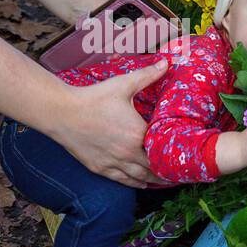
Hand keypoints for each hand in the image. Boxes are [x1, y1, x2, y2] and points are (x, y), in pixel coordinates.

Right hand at [48, 59, 170, 188]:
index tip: (182, 154)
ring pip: (140, 177)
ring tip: (165, 180)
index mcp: (138, 134)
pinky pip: (123, 180)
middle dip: (166, 169)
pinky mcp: (100, 168)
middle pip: (154, 167)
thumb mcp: (123, 85)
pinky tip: (142, 183)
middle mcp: (129, 153)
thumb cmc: (94, 98)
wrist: (64, 113)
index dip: (173, 152)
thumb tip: (166, 63)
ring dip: (154, 179)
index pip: (162, 148)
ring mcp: (114, 163)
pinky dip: (135, 183)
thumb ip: (147, 75)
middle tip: (178, 171)